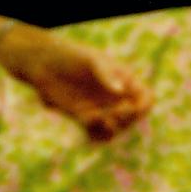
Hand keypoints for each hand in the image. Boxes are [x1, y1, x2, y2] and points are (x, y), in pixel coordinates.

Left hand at [6, 29, 151, 139]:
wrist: (44, 63)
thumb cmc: (71, 55)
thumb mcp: (92, 60)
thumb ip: (107, 74)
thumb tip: (120, 92)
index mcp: (124, 80)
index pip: (146, 98)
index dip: (143, 106)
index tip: (129, 107)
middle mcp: (115, 97)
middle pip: (133, 119)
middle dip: (125, 120)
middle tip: (109, 113)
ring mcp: (100, 108)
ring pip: (116, 131)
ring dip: (109, 131)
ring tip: (94, 119)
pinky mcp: (83, 118)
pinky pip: (96, 135)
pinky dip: (94, 134)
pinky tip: (83, 121)